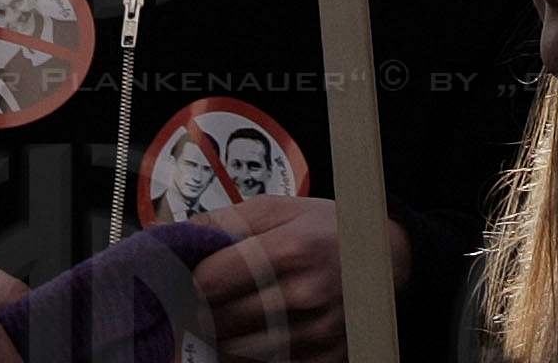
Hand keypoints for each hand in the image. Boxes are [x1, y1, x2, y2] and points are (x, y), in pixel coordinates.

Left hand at [193, 196, 417, 362]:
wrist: (387, 259)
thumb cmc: (325, 231)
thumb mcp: (279, 209)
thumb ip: (224, 221)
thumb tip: (170, 239)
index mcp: (291, 249)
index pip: (209, 282)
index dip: (190, 282)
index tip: (188, 279)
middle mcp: (305, 295)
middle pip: (218, 321)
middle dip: (201, 312)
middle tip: (200, 302)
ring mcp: (316, 334)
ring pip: (235, 352)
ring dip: (220, 339)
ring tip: (224, 319)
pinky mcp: (324, 360)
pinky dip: (248, 357)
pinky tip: (251, 336)